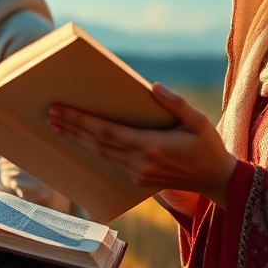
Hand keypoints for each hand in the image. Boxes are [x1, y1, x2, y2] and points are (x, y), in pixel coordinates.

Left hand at [48, 83, 236, 206]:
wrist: (217, 180)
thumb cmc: (208, 146)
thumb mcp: (198, 121)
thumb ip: (175, 104)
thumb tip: (153, 86)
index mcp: (151, 146)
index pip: (106, 131)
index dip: (81, 121)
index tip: (60, 110)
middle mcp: (140, 162)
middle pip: (97, 143)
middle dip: (72, 129)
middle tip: (50, 115)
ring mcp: (138, 173)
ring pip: (101, 154)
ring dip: (78, 140)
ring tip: (59, 127)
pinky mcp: (139, 180)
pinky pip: (110, 162)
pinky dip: (94, 150)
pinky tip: (82, 141)